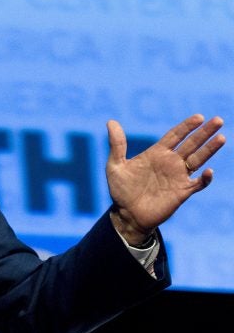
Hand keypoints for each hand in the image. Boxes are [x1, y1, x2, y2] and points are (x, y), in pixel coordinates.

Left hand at [106, 114, 224, 244]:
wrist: (126, 215)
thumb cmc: (120, 190)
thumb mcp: (115, 166)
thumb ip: (117, 145)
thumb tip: (111, 122)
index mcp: (156, 153)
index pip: (175, 135)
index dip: (186, 126)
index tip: (199, 117)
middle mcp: (170, 162)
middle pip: (191, 144)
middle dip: (204, 133)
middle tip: (218, 120)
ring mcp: (178, 177)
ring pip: (198, 159)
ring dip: (209, 149)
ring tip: (221, 137)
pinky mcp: (182, 192)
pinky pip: (198, 184)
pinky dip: (205, 179)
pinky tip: (208, 171)